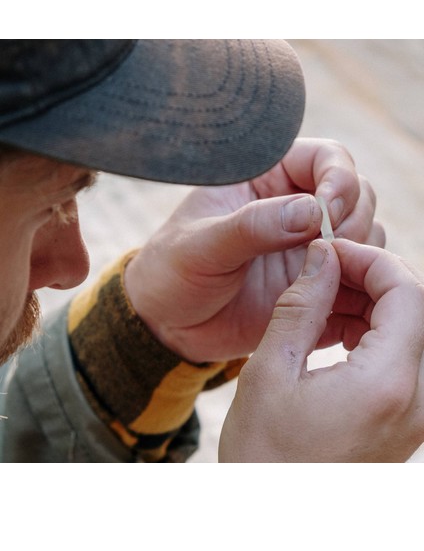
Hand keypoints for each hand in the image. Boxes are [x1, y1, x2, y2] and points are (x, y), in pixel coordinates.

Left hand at [125, 138, 384, 362]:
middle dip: (352, 218)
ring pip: (365, 234)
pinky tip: (334, 302)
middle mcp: (296, 208)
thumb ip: (252, 226)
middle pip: (357, 194)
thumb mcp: (201, 245)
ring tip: (326, 277)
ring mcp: (308, 247)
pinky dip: (358, 286)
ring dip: (359, 252)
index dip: (338, 180)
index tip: (327, 212)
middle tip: (328, 249)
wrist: (168, 324)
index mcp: (267, 180)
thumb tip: (312, 211)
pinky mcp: (314, 284)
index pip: (327, 158)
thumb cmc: (173, 272)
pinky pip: (355, 278)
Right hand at [219, 239, 423, 461]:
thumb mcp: (271, 370)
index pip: (407, 291)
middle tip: (322, 270)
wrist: (273, 517)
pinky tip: (333, 329)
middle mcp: (416, 399)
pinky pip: (402, 356)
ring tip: (322, 299)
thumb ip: (301, 304)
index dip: (369, 258)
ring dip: (370, 302)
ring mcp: (416, 412)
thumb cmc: (265, 455)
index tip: (330, 251)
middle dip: (369, 276)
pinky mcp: (405, 418)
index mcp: (386, 383)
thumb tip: (321, 255)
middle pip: (414, 307)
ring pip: (410, 328)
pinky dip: (372, 331)